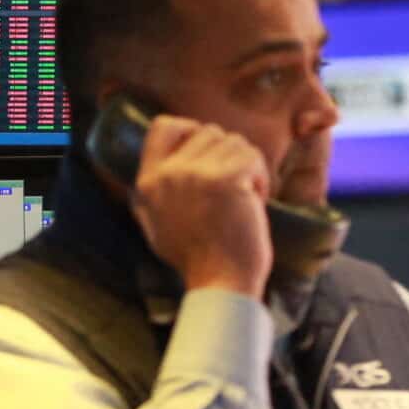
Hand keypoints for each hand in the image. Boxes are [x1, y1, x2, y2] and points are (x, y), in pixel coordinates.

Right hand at [129, 114, 272, 297]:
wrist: (220, 282)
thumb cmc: (194, 257)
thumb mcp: (155, 220)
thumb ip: (156, 188)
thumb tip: (168, 159)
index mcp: (148, 181)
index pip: (163, 126)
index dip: (189, 129)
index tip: (206, 151)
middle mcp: (168, 173)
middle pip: (207, 132)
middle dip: (227, 154)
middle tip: (234, 186)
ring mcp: (196, 174)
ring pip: (233, 142)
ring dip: (247, 165)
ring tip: (245, 196)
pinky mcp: (226, 179)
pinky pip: (251, 156)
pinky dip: (260, 176)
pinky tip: (256, 199)